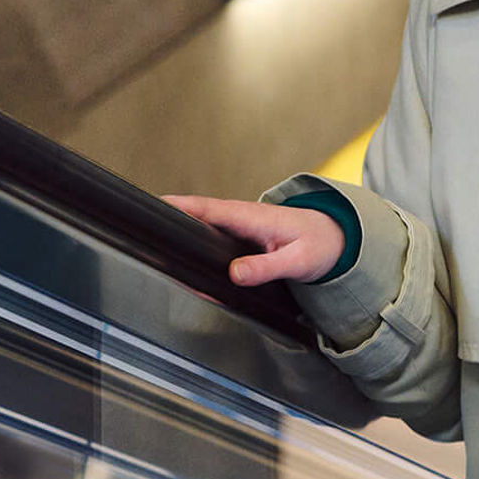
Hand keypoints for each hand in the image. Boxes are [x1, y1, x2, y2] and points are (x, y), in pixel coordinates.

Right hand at [164, 195, 345, 286]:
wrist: (336, 239)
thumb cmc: (320, 245)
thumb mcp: (298, 261)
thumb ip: (267, 268)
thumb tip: (235, 274)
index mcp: (254, 217)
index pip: (212, 209)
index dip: (184, 206)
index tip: (159, 205)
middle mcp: (244, 217)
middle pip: (199, 214)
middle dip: (171, 216)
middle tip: (143, 225)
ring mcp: (241, 225)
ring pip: (204, 224)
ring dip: (181, 228)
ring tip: (154, 241)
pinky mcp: (241, 235)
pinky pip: (213, 234)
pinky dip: (196, 238)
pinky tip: (183, 253)